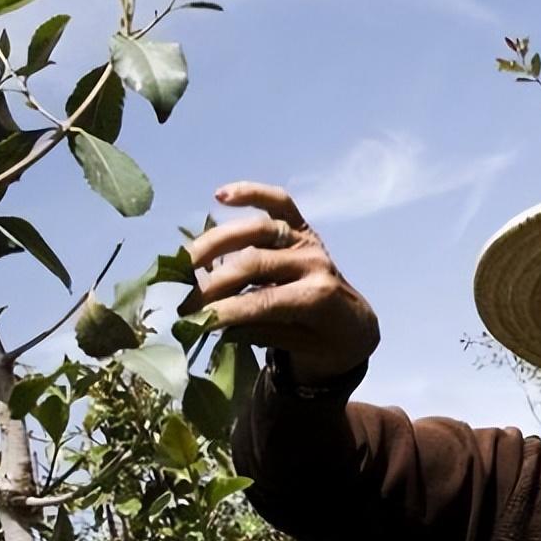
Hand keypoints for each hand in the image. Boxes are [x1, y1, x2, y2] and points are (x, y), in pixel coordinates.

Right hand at [180, 181, 378, 383]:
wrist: (356, 324)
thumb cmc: (324, 340)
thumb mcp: (297, 347)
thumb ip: (257, 332)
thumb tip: (208, 322)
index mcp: (318, 297)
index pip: (262, 301)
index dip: (225, 309)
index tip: (193, 320)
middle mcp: (314, 262)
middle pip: (253, 263)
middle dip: (213, 283)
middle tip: (184, 303)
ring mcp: (308, 241)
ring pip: (257, 230)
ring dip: (216, 242)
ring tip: (187, 260)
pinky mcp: (303, 226)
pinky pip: (279, 202)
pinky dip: (251, 193)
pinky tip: (220, 196)